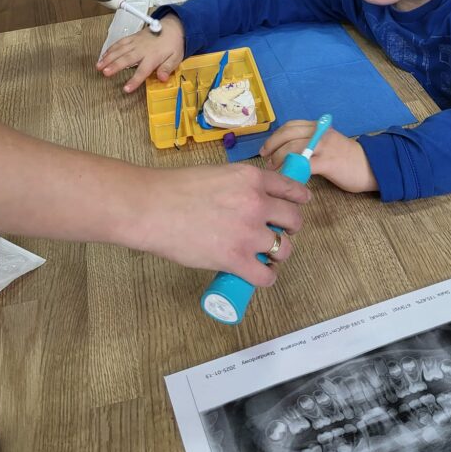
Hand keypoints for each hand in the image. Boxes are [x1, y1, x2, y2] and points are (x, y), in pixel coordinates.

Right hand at [97, 15, 184, 91]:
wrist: (172, 27)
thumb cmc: (173, 44)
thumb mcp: (176, 57)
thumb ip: (168, 68)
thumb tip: (162, 78)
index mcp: (153, 56)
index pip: (143, 71)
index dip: (134, 80)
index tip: (126, 89)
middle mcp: (142, 49)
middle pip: (127, 58)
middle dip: (115, 66)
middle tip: (105, 72)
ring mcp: (136, 42)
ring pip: (120, 50)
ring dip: (108, 58)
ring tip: (99, 66)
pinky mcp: (132, 38)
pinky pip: (120, 42)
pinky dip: (110, 48)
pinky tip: (103, 55)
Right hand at [141, 162, 310, 285]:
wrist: (152, 208)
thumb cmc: (175, 189)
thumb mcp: (217, 174)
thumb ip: (239, 185)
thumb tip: (249, 199)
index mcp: (252, 178)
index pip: (291, 188)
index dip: (298, 199)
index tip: (297, 205)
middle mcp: (257, 203)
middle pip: (294, 220)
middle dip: (289, 228)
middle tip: (276, 233)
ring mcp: (248, 232)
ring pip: (284, 249)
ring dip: (278, 254)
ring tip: (265, 256)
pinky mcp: (236, 259)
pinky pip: (266, 275)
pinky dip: (266, 277)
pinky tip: (259, 274)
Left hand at [260, 119, 377, 192]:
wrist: (372, 166)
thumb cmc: (347, 158)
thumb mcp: (328, 143)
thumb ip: (310, 142)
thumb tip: (287, 151)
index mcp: (319, 127)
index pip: (291, 126)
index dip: (275, 136)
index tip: (266, 148)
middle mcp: (320, 134)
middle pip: (288, 135)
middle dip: (272, 146)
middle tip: (265, 159)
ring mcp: (324, 147)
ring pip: (293, 148)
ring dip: (279, 158)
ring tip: (274, 169)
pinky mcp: (328, 162)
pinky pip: (304, 165)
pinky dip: (292, 170)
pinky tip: (287, 178)